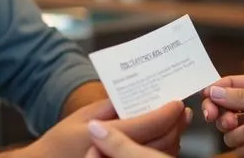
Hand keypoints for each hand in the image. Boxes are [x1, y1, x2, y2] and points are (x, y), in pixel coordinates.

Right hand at [23, 99, 191, 157]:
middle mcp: (116, 156)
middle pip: (161, 140)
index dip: (168, 112)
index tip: (176, 103)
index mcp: (105, 136)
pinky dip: (161, 151)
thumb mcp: (80, 117)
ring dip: (173, 138)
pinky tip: (163, 140)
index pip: (149, 124)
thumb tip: (132, 93)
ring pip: (160, 155)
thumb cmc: (61, 142)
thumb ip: (108, 106)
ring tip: (176, 123)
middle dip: (176, 124)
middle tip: (182, 110)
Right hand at [201, 73, 243, 157]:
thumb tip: (213, 91)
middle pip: (224, 110)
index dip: (214, 93)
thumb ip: (242, 97)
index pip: (228, 86)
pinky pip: (243, 150)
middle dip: (221, 116)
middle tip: (225, 120)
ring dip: (237, 134)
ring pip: (230, 133)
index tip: (207, 102)